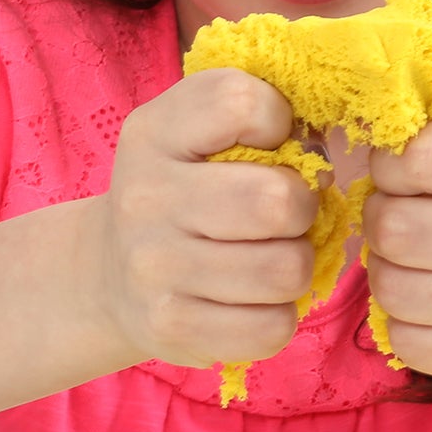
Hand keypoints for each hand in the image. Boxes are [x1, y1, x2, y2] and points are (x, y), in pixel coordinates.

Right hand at [89, 69, 318, 369]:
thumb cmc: (183, 191)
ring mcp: (154, 267)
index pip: (238, 103)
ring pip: (285, 270)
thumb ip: (257, 117)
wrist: (107, 272)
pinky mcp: (172, 326)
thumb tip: (325, 145)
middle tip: (286, 213)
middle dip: (301, 207)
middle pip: (276, 201)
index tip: (271, 140)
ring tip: (270, 256)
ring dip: (295, 264)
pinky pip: (272, 328)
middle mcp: (146, 197)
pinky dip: (279, 315)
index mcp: (155, 133)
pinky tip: (254, 298)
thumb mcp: (195, 134)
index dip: (277, 119)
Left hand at [362, 115, 431, 385]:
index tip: (402, 173)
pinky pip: (406, 342)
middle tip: (400, 220)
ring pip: (392, 289)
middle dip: (380, 221)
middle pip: (395, 229)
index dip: (390, 165)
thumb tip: (377, 121)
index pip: (419, 158)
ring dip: (387, 272)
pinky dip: (403, 322)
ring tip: (414, 261)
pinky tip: (430, 304)